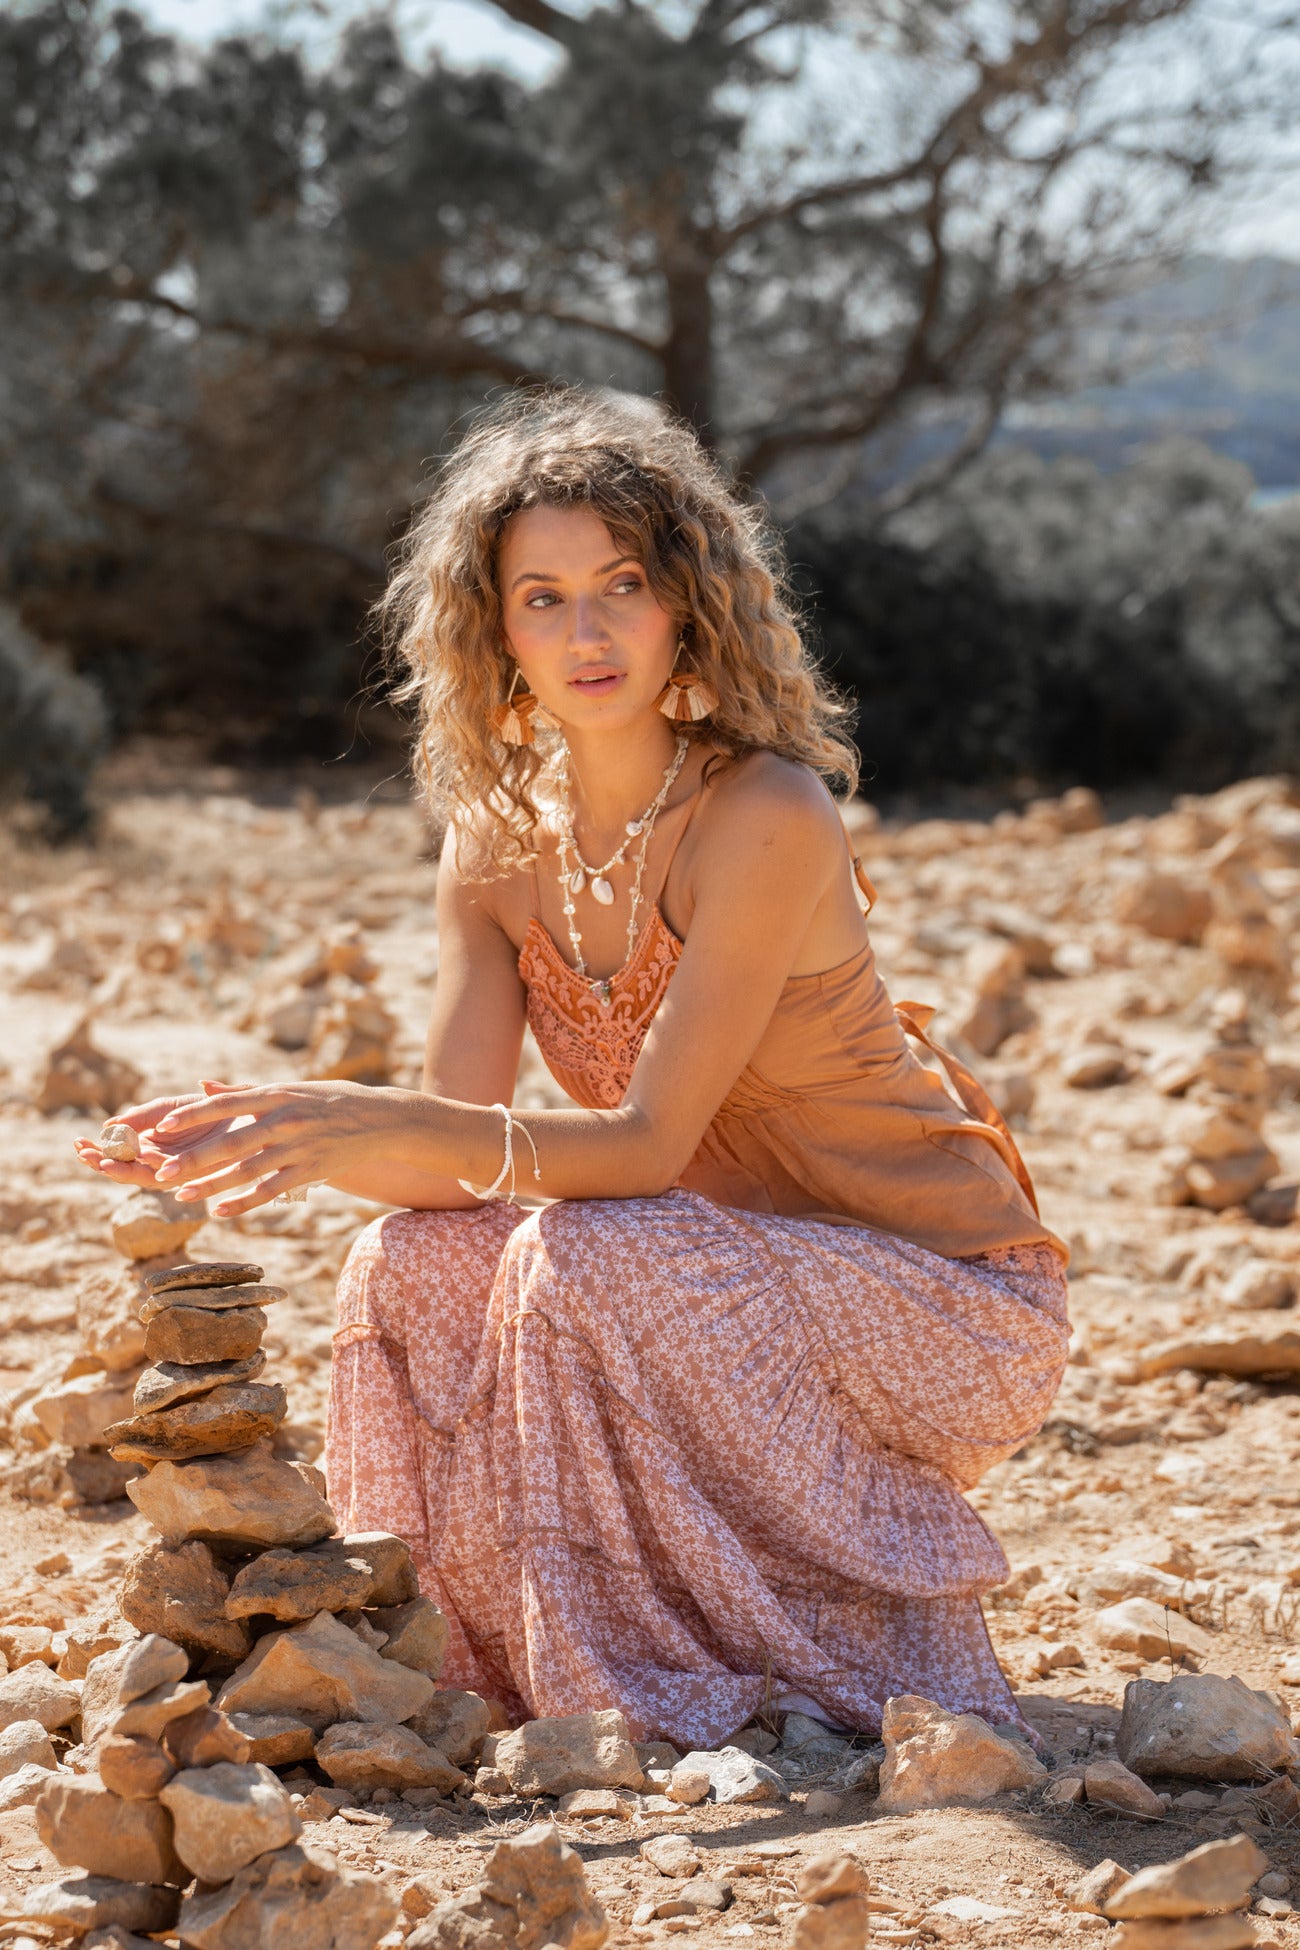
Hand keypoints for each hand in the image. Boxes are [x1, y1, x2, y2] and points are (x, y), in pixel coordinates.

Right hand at [73, 1088, 217, 1190]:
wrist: (245, 1111)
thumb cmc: (206, 1108)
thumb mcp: (168, 1108)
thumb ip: (141, 1116)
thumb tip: (109, 1125)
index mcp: (150, 1146)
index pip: (117, 1154)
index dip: (97, 1150)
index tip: (77, 1143)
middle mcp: (160, 1162)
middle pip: (125, 1168)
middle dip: (101, 1162)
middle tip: (81, 1154)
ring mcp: (177, 1169)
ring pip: (144, 1176)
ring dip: (123, 1170)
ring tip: (102, 1163)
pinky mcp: (198, 1172)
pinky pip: (174, 1172)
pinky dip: (157, 1166)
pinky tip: (141, 1157)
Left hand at [147, 1078, 400, 1217]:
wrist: (381, 1119)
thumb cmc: (331, 1099)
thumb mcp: (291, 1088)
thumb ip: (245, 1091)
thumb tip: (202, 1087)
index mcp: (277, 1094)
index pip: (227, 1104)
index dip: (193, 1115)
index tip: (162, 1125)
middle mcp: (286, 1120)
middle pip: (232, 1143)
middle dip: (194, 1160)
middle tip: (161, 1174)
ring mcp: (299, 1147)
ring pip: (247, 1171)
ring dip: (212, 1185)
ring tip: (181, 1196)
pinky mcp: (311, 1170)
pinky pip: (271, 1190)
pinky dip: (244, 1202)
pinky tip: (220, 1211)